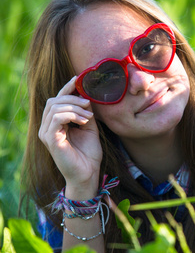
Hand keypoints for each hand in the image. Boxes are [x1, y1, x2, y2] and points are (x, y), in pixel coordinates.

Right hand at [38, 77, 101, 197]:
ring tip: (89, 116)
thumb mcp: (90, 127)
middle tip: (89, 103)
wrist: (88, 173)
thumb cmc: (89, 153)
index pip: (56, 100)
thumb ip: (86, 112)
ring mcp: (46, 134)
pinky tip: (84, 121)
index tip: (79, 78)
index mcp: (55, 123)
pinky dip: (72, 115)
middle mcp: (47, 127)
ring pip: (55, 107)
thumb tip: (87, 95)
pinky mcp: (50, 140)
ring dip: (75, 107)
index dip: (67, 88)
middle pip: (53, 101)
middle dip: (72, 97)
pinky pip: (56, 118)